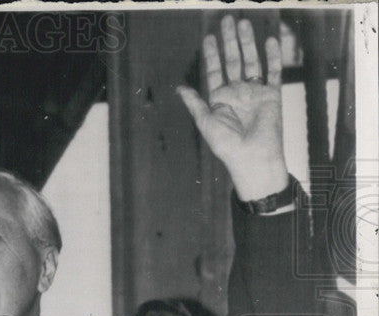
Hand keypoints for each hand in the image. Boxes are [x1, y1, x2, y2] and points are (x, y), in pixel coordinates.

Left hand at [177, 16, 288, 199]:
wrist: (253, 158)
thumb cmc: (227, 145)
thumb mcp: (206, 122)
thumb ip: (195, 103)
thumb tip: (179, 88)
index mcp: (220, 99)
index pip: (215, 71)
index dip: (212, 54)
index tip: (209, 37)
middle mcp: (237, 93)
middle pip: (233, 61)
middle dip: (229, 41)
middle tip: (227, 19)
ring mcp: (255, 92)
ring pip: (251, 61)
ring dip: (248, 43)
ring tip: (244, 23)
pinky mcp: (272, 95)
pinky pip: (273, 72)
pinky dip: (273, 56)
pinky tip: (270, 39)